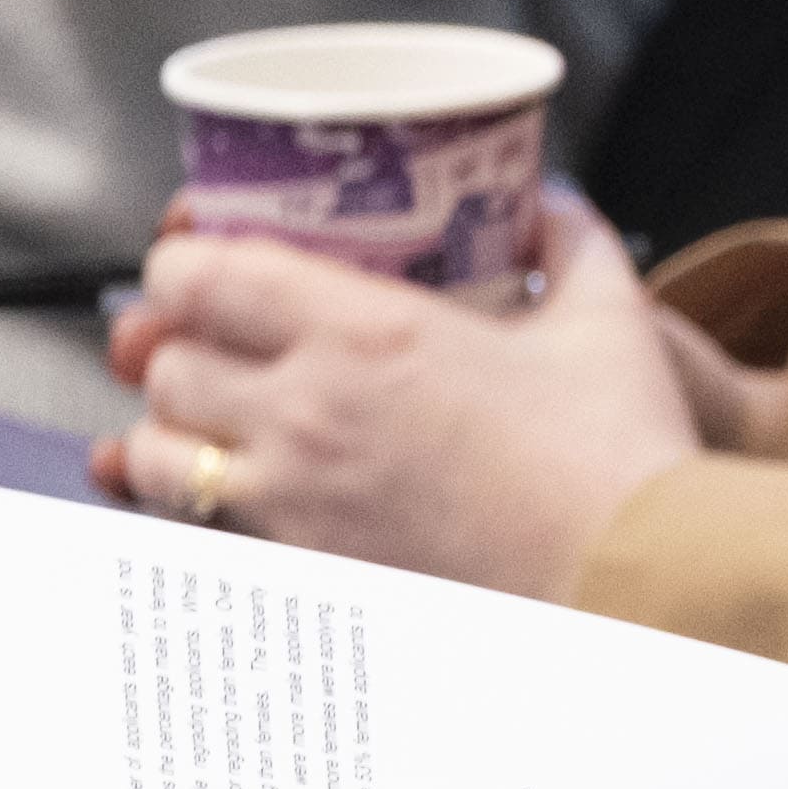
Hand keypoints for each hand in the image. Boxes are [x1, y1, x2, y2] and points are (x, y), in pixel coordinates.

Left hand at [95, 187, 704, 593]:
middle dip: (178, 352)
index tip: (199, 267)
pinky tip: (231, 508)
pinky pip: (196, 541)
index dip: (180, 267)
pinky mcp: (305, 578)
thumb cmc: (619, 457)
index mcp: (367, 333)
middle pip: (164, 367)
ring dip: (171, 437)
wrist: (633, 582)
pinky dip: (195, 518)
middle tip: (216, 348)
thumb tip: (548, 206)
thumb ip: (570, 244)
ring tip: (213, 432)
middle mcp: (307, 414)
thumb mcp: (608, 319)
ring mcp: (294, 505)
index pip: (200, 279)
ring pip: (154, 460)